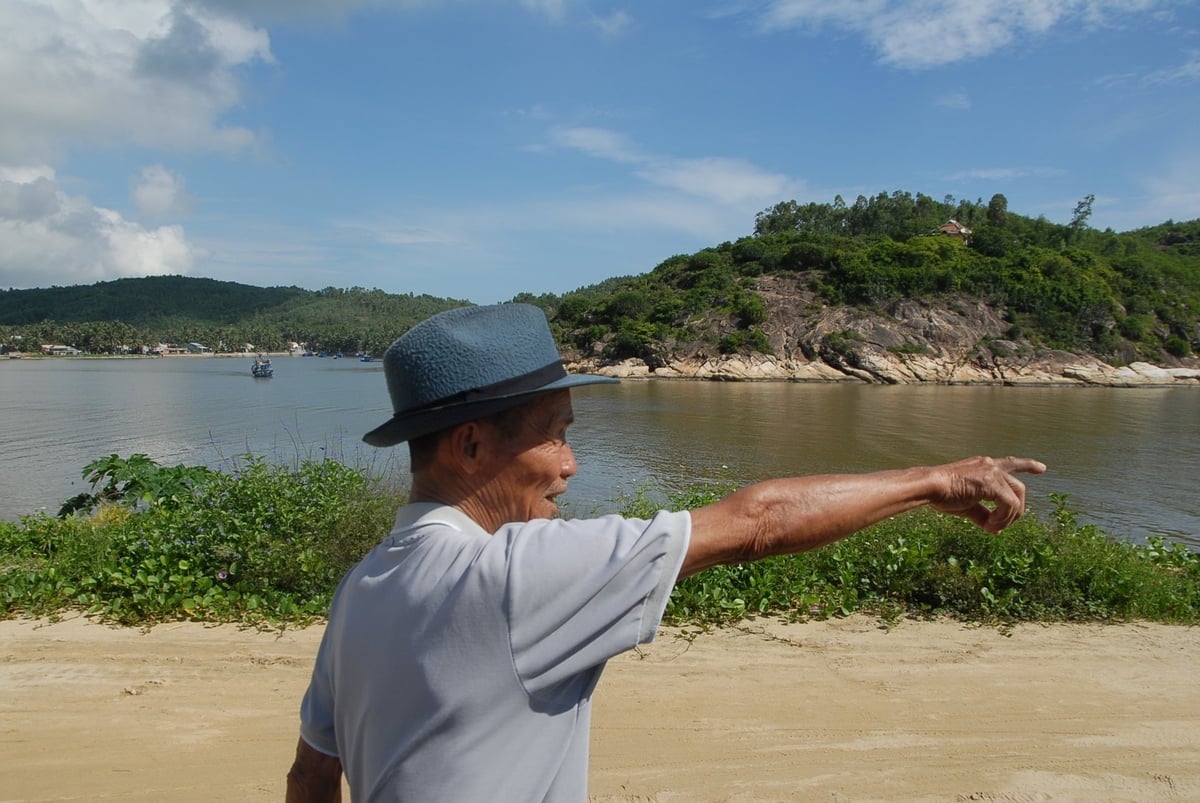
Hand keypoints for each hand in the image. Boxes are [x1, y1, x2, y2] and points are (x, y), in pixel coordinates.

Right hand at [929, 456, 1046, 533]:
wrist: (929, 487)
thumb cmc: (942, 495)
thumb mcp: (967, 506)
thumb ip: (983, 515)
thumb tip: (996, 530)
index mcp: (984, 467)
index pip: (1011, 463)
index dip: (1027, 465)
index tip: (1042, 468)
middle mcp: (991, 465)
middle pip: (1020, 488)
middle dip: (1017, 509)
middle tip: (1002, 526)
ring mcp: (992, 472)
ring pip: (1017, 498)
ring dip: (1008, 517)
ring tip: (992, 528)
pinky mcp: (992, 482)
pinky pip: (1009, 505)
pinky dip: (1003, 519)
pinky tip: (990, 526)